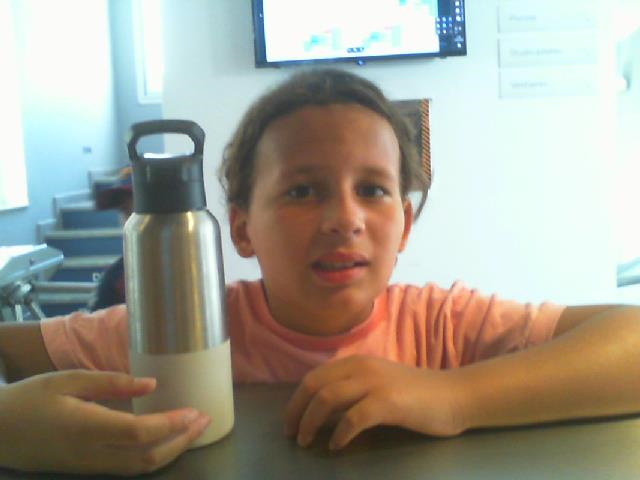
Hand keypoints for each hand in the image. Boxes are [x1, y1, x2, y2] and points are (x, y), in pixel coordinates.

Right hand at [0, 370, 209, 475]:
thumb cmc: (30, 399)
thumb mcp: (67, 380)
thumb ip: (111, 382)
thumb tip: (151, 385)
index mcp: (87, 427)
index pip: (141, 432)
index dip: (173, 424)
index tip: (196, 410)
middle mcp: (93, 453)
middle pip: (148, 457)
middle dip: (182, 440)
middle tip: (204, 420)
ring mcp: (90, 466)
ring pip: (141, 468)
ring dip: (172, 451)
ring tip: (193, 430)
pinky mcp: (87, 469)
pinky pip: (128, 468)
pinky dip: (154, 457)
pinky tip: (165, 441)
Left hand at [283, 355, 465, 449]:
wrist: (453, 396)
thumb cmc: (415, 394)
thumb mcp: (377, 384)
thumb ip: (351, 391)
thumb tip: (320, 412)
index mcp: (356, 362)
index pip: (314, 377)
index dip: (296, 400)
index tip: (289, 421)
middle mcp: (361, 367)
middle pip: (315, 385)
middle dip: (296, 411)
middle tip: (292, 434)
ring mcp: (375, 383)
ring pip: (328, 398)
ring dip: (311, 422)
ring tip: (306, 441)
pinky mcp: (388, 402)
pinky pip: (353, 418)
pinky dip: (339, 434)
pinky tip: (336, 445)